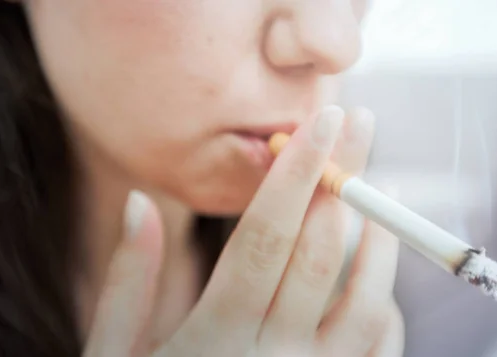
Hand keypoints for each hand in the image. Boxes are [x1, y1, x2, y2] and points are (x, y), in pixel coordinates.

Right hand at [82, 106, 403, 356]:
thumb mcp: (113, 356)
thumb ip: (128, 280)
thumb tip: (140, 201)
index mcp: (213, 337)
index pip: (267, 234)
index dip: (297, 172)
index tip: (324, 119)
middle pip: (322, 252)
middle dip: (344, 181)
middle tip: (360, 127)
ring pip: (367, 301)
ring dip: (379, 240)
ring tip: (382, 192)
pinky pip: (378, 349)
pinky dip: (383, 304)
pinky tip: (374, 276)